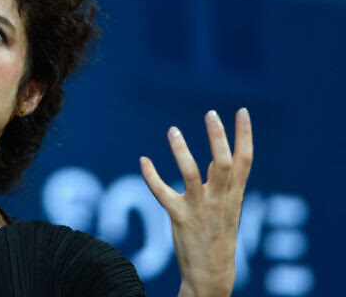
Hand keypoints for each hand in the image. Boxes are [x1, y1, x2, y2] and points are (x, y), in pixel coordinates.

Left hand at [140, 108, 252, 296]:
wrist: (212, 277)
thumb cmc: (219, 237)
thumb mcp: (229, 209)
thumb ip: (226, 184)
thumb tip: (220, 156)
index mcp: (234, 196)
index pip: (245, 161)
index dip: (244, 135)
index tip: (242, 111)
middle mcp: (220, 200)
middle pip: (223, 163)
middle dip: (218, 137)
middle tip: (211, 113)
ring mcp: (199, 209)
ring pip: (191, 174)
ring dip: (182, 151)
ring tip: (173, 131)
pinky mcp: (179, 218)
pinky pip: (163, 193)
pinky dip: (151, 176)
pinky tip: (143, 161)